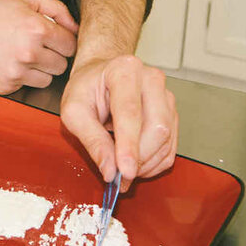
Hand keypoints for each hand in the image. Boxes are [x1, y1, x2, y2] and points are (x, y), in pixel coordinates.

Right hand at [0, 0, 77, 93]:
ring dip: (39, 69)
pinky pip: (26, 86)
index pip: (71, 45)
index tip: (51, 37)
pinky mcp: (5, 86)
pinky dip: (21, 77)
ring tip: (21, 54)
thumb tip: (76, 27)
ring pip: (47, 80)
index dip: (62, 40)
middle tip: (35, 45)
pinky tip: (7, 62)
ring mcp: (16, 73)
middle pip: (62, 65)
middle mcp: (28, 53)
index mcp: (37, 29)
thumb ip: (56, 7)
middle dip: (52, 55)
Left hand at [59, 54, 176, 191]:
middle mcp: (151, 79)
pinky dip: (154, 162)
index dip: (129, 146)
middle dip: (139, 158)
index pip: (130, 112)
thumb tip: (109, 170)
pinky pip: (170, 146)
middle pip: (157, 128)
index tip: (125, 171)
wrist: (102, 75)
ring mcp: (165, 95)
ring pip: (166, 139)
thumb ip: (92, 140)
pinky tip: (136, 163)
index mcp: (124, 70)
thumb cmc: (87, 88)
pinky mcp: (171, 112)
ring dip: (146, 163)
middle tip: (118, 174)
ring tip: (123, 167)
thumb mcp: (74, 111)